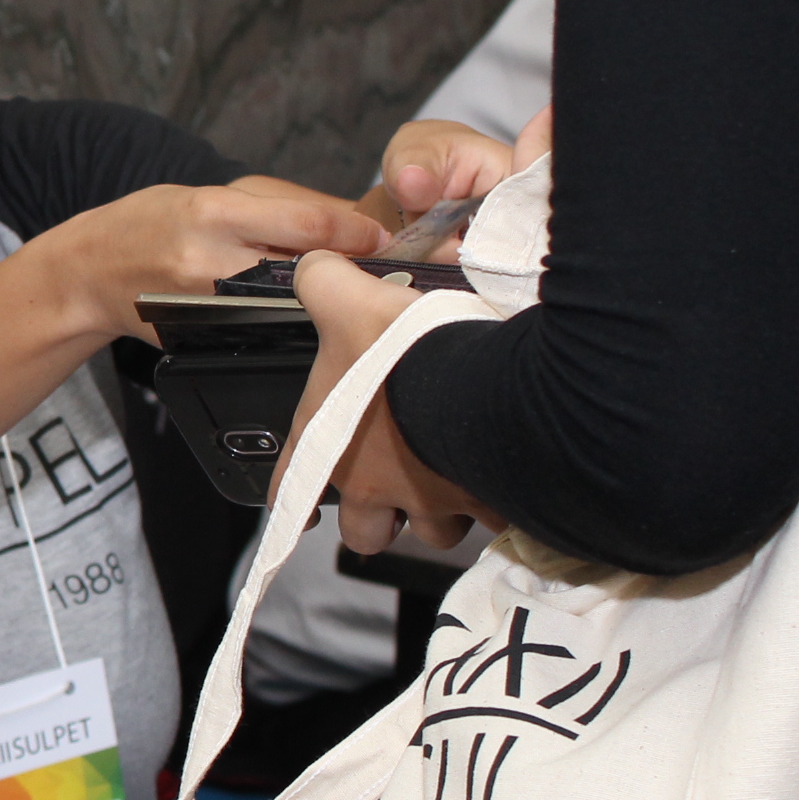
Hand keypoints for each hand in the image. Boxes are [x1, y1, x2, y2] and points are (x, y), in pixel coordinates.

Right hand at [48, 183, 385, 344]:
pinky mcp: (203, 338)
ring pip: (291, 308)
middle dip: (348, 273)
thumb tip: (355, 224)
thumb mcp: (213, 194)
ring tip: (346, 293)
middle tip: (385, 273)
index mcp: (212, 212)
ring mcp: (206, 308)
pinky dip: (292, 325)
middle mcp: (209, 263)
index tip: (384, 239)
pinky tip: (303, 318)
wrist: (92, 273)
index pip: (304, 226)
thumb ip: (279, 207)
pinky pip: (265, 331)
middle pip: (304, 272)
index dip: (355, 234)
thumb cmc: (154, 223)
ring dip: (326, 302)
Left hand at [272, 253, 504, 555]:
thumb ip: (323, 282)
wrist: (478, 383)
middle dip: (379, 520)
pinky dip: (497, 507)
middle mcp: (373, 485)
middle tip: (397, 495)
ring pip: (432, 532)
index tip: (300, 519)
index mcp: (330, 443)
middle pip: (366, 530)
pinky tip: (506, 487)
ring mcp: (431, 502)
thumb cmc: (402, 351)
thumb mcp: (350, 302)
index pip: (292, 488)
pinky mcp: (486, 505)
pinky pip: (491, 521)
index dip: (292, 504)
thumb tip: (312, 267)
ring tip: (455, 484)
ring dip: (440, 514)